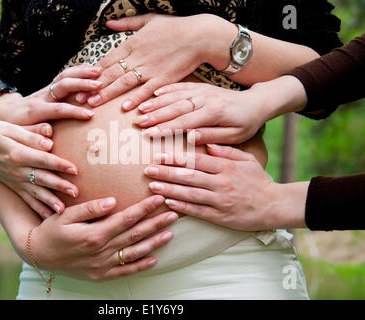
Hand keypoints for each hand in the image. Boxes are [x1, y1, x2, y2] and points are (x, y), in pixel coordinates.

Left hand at [0, 64, 101, 124]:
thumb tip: (49, 133)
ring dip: (82, 72)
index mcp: (36, 110)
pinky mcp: (52, 87)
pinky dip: (80, 70)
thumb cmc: (14, 126)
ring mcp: (47, 89)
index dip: (73, 111)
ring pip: (65, 76)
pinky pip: (66, 76)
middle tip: (98, 85)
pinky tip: (93, 69)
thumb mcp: (20, 132)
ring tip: (99, 71)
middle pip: (62, 85)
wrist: (4, 111)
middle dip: (81, 83)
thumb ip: (33, 133)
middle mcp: (43, 96)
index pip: (57, 109)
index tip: (90, 115)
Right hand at [0, 121, 77, 217]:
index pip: (43, 159)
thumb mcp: (9, 128)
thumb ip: (30, 135)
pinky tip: (48, 216)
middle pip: (42, 178)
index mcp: (18, 153)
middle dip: (60, 186)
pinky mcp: (15, 187)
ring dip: (50, 201)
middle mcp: (17, 170)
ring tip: (63, 210)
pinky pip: (27, 199)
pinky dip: (37, 208)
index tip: (75, 169)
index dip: (59, 164)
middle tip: (76, 192)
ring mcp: (16, 181)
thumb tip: (49, 142)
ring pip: (36, 192)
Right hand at [28, 195, 178, 279]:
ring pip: (134, 253)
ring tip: (170, 233)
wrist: (39, 254)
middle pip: (134, 235)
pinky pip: (125, 271)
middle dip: (155, 223)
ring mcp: (102, 265)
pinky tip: (154, 259)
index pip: (126, 218)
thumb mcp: (66, 215)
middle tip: (173, 213)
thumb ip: (90, 208)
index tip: (158, 198)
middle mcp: (101, 251)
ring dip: (153, 243)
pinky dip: (140, 266)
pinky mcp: (101, 275)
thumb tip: (112, 201)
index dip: (144, 208)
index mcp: (94, 234)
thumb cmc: (52, 230)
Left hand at [76, 14, 235, 109]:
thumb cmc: (175, 27)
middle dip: (92, 86)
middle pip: (110, 73)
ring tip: (93, 104)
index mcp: (132, 43)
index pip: (107, 59)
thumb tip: (108, 22)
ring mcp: (150, 68)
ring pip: (124, 82)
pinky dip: (136, 99)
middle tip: (78, 97)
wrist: (199, 35)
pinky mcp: (164, 78)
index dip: (91, 72)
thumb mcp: (149, 20)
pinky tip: (125, 108)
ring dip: (107, 94)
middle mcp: (138, 56)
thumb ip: (127, 23)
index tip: (79, 81)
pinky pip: (147, 90)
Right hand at [136, 82, 267, 144]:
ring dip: (156, 102)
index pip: (185, 122)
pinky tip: (154, 93)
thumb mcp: (235, 135)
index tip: (149, 134)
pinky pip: (181, 86)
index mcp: (214, 112)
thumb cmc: (246, 123)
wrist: (257, 102)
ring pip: (175, 96)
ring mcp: (203, 90)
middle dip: (155, 115)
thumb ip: (212, 136)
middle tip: (138, 122)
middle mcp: (206, 98)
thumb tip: (190, 139)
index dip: (166, 128)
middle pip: (176, 107)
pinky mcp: (201, 87)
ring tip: (140, 108)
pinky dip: (167, 89)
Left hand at [143, 146, 306, 230]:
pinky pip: (197, 211)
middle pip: (189, 176)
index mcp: (227, 167)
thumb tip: (207, 143)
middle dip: (166, 172)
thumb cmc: (258, 180)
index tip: (159, 154)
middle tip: (148, 169)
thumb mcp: (247, 160)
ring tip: (152, 186)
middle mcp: (222, 182)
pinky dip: (182, 207)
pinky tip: (168, 203)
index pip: (197, 160)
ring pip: (190, 194)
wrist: (274, 206)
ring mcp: (220, 200)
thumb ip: (227, 151)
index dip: (176, 157)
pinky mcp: (220, 216)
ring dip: (169, 189)